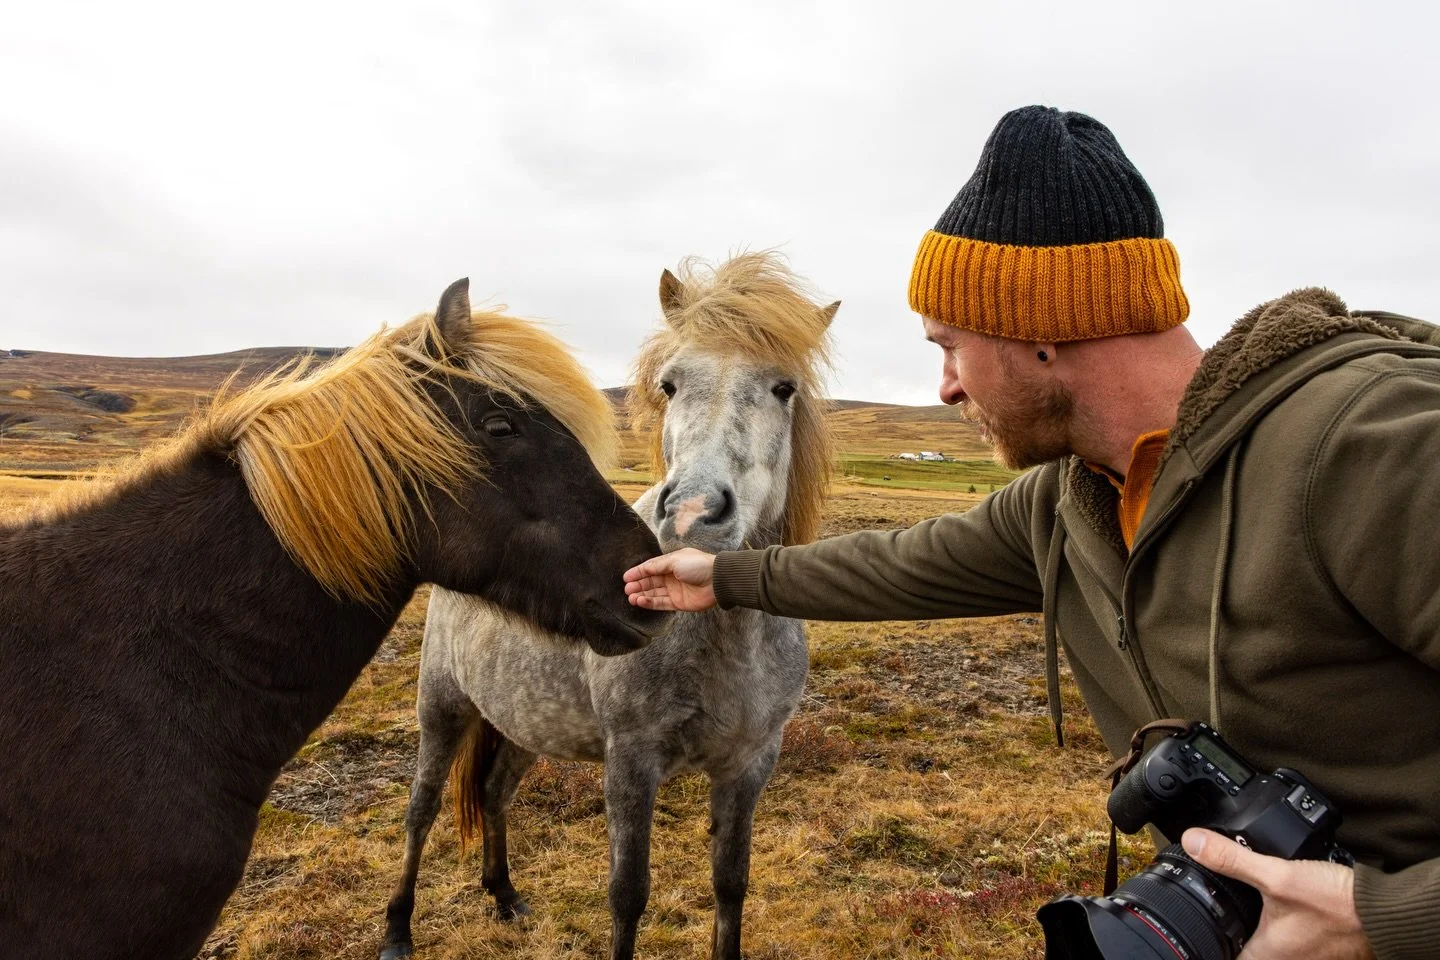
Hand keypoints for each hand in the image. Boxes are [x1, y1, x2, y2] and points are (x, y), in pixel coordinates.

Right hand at [622, 547, 716, 611]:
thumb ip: (656, 566)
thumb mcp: (674, 560)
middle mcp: (672, 577)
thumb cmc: (697, 565)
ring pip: (654, 593)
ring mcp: (675, 590)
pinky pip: (661, 603)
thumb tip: (642, 568)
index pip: (651, 568)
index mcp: (671, 563)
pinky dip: (650, 602)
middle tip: (626, 589)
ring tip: (630, 597)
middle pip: (651, 581)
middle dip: (638, 585)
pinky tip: (640, 601)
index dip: (638, 572)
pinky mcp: (678, 603)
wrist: (717, 580)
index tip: (626, 577)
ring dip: (642, 594)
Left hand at [1182, 828, 1375, 959]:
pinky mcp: (1316, 943)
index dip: (1204, 945)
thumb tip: (1193, 842)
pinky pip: (1285, 936)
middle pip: (1242, 950)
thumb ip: (1232, 859)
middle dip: (1226, 933)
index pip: (1221, 957)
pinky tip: (1271, 902)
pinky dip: (1274, 921)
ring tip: (1235, 904)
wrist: (1384, 912)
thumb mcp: (1278, 876)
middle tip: (1211, 910)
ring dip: (1251, 927)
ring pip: (1264, 943)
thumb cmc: (1338, 906)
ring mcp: (1302, 954)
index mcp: (1266, 955)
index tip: (1190, 929)